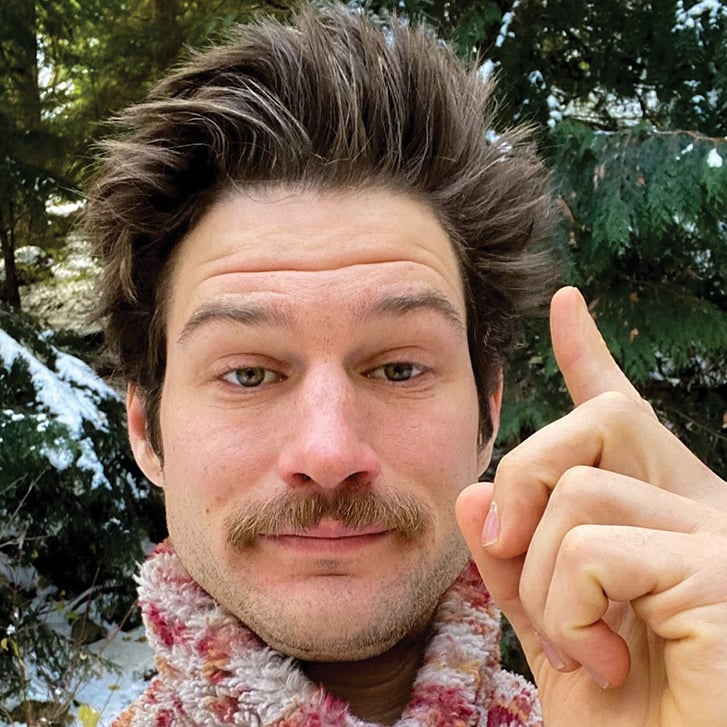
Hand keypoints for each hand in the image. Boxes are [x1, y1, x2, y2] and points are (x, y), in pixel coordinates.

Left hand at [456, 286, 726, 725]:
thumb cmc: (626, 718)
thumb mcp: (551, 628)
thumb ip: (513, 559)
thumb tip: (474, 492)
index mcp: (662, 518)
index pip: (623, 416)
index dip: (589, 356)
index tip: (565, 305)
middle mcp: (705, 510)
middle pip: (591, 426)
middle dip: (525, 481)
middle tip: (504, 550)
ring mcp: (721, 536)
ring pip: (579, 492)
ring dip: (542, 579)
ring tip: (581, 644)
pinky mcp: (721, 571)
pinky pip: (593, 548)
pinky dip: (570, 610)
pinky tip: (609, 658)